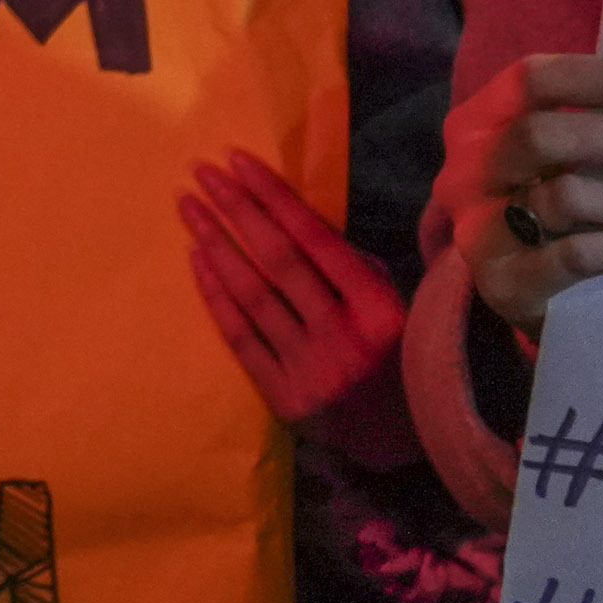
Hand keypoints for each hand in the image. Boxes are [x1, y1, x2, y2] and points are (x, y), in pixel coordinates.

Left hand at [182, 150, 408, 460]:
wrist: (414, 442)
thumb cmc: (406, 359)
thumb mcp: (401, 308)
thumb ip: (359, 266)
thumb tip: (302, 220)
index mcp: (380, 308)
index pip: (315, 238)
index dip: (273, 196)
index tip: (237, 160)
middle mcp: (344, 337)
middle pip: (277, 260)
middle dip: (236, 209)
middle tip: (200, 171)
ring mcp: (311, 370)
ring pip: (252, 295)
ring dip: (216, 245)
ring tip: (188, 208)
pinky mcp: (284, 398)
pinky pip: (240, 337)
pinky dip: (216, 295)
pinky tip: (196, 260)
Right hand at [446, 53, 602, 330]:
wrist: (525, 297)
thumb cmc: (553, 213)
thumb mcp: (555, 160)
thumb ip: (594, 128)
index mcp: (478, 122)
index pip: (534, 79)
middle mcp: (468, 170)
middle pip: (541, 134)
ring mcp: (479, 228)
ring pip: (564, 197)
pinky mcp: (504, 283)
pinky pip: (575, 256)